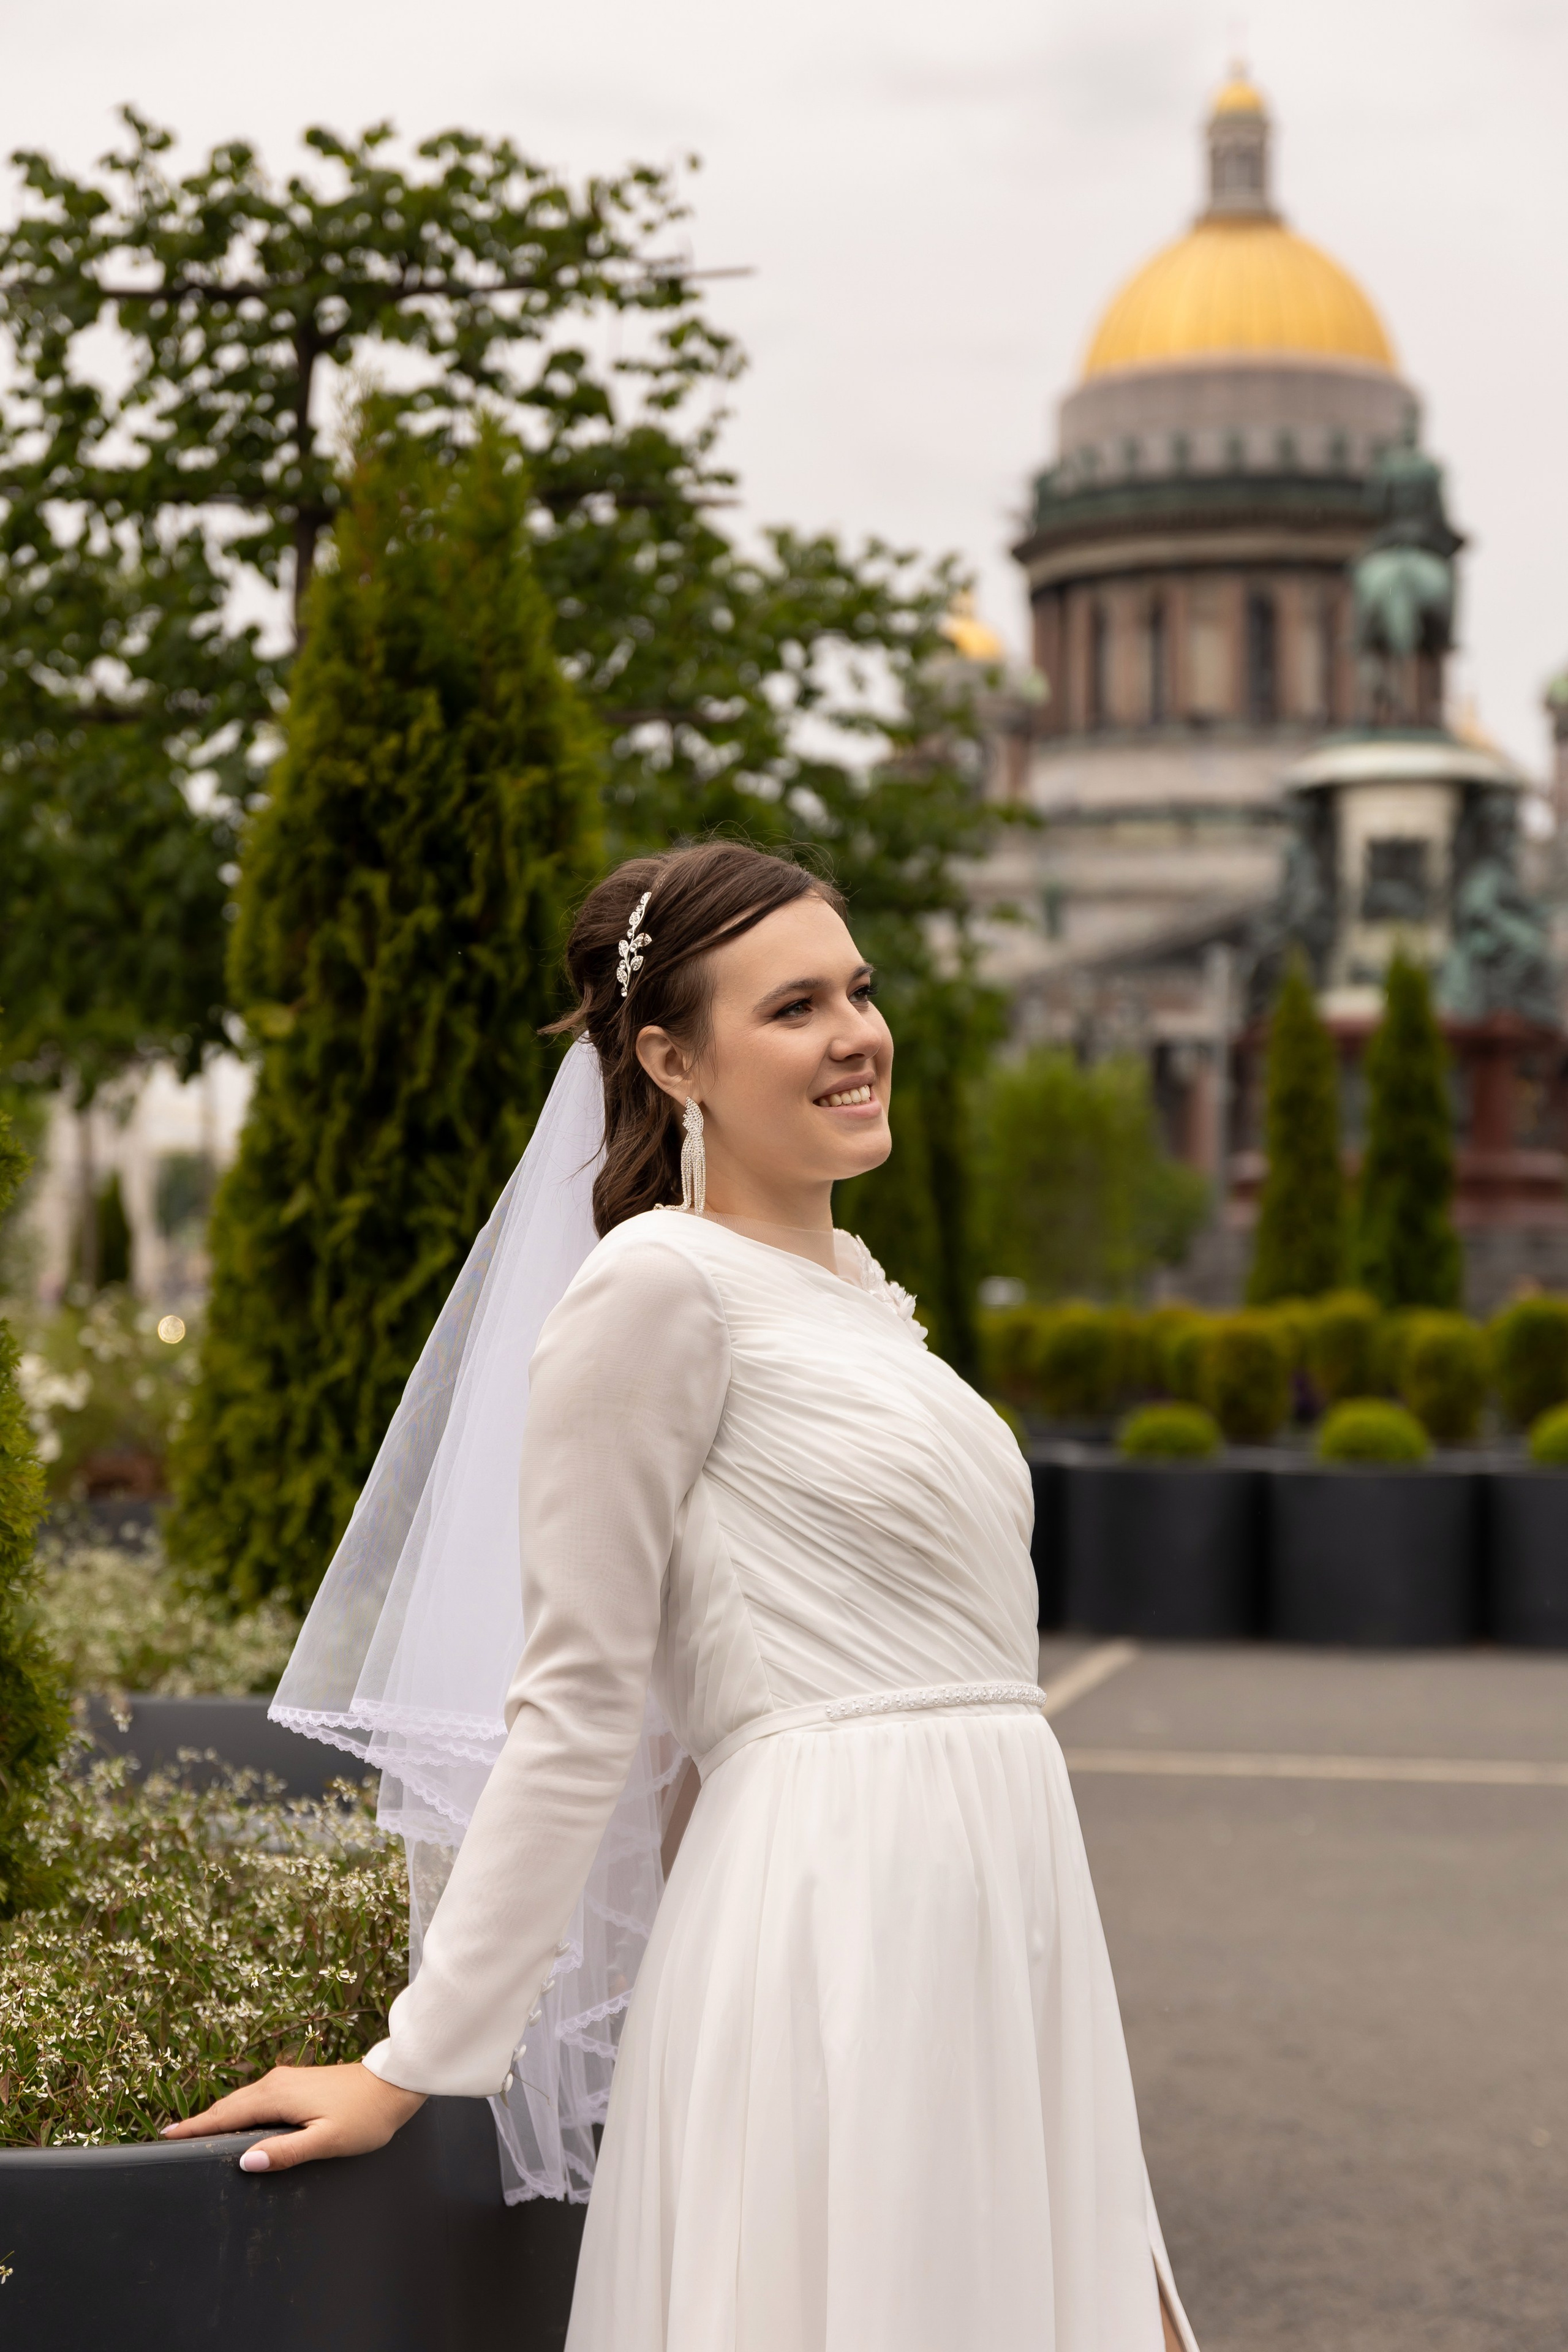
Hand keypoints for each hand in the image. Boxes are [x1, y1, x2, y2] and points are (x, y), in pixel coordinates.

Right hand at [160, 2061, 425, 2172]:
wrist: (394, 2084)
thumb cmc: (365, 2115)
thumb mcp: (327, 2140)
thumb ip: (286, 2152)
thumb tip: (246, 2161)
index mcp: (277, 2095)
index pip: (226, 2115)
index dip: (195, 2128)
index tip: (165, 2137)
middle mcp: (276, 2081)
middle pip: (229, 2106)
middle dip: (200, 2122)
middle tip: (170, 2140)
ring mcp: (286, 2079)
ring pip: (242, 2101)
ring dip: (218, 2116)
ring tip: (194, 2134)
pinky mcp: (296, 2082)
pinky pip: (256, 2098)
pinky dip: (238, 2111)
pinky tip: (236, 2123)